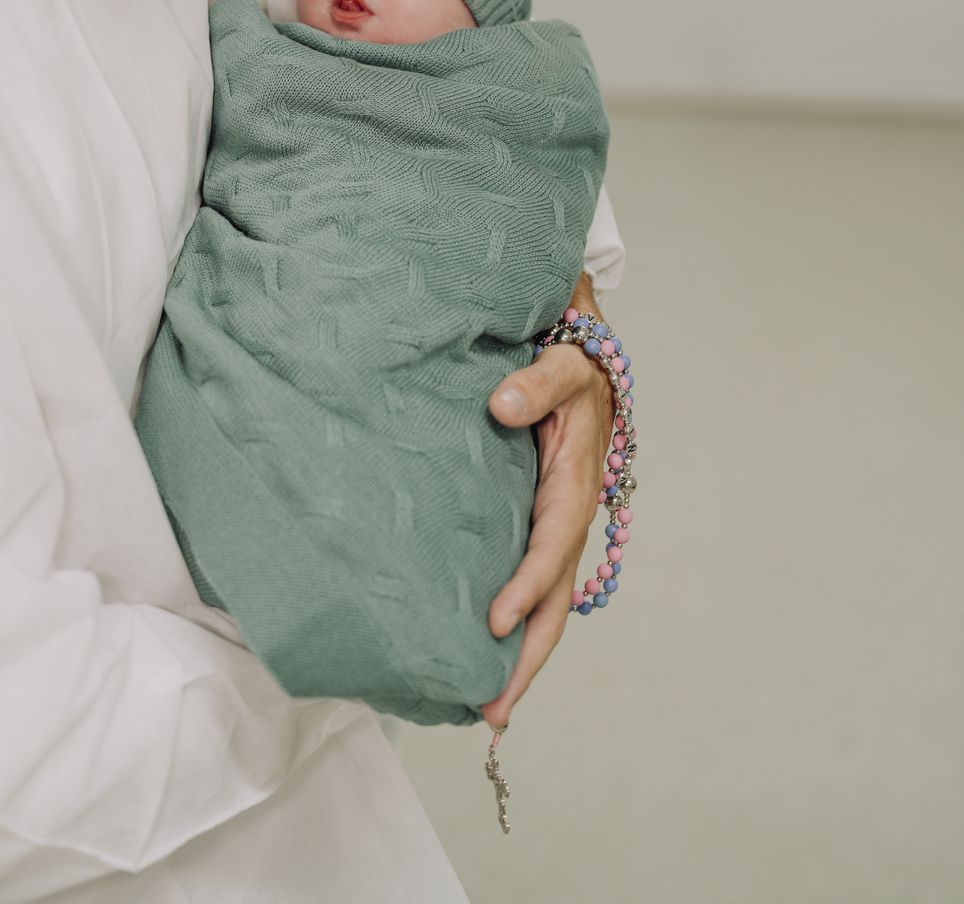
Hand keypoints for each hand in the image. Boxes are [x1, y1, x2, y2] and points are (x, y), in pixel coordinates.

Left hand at [481, 271, 612, 727]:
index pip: (552, 546)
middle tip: (493, 710)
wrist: (580, 351)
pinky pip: (529, 579)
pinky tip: (482, 648)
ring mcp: (554, 524)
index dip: (528, 586)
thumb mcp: (562, 361)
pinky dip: (514, 618)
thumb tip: (503, 406)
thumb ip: (536, 382)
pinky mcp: (536, 521)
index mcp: (575, 482)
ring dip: (521, 652)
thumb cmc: (569, 358)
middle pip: (555, 599)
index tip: (495, 622)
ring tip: (486, 706)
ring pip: (544, 601)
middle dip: (528, 656)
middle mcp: (569, 514)